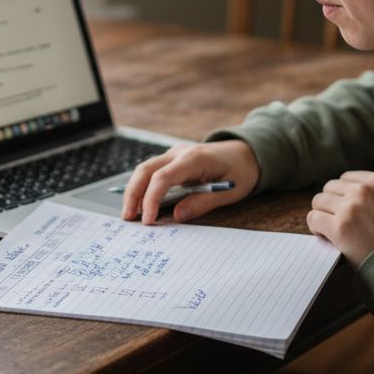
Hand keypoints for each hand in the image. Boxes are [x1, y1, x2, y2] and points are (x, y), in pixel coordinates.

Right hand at [122, 140, 259, 223]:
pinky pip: (151, 172)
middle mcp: (180, 153)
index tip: (148, 220)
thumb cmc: (240, 172)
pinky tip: (139, 204)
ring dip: (134, 191)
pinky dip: (142, 187)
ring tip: (130, 215)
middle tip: (127, 218)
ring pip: (144, 169)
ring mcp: (174, 155)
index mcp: (195, 158)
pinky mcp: (172, 161)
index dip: (152, 199)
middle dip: (133, 194)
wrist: (246, 153)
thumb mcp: (229, 192)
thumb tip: (177, 216)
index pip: (163, 177)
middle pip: (145, 170)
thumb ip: (203, 203)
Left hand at [306, 171, 373, 266]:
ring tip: (331, 229)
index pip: (345, 178)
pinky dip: (316, 228)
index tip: (345, 209)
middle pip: (329, 188)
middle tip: (336, 221)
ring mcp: (350, 207)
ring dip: (322, 215)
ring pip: (318, 201)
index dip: (342, 195)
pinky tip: (326, 237)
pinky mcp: (339, 227)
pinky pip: (313, 219)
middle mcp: (363, 189)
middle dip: (331, 205)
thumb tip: (347, 195)